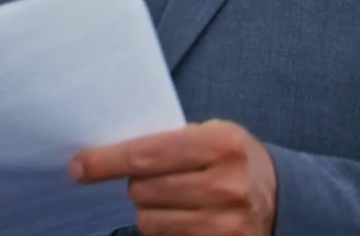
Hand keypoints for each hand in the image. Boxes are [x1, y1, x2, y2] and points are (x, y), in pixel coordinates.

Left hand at [72, 120, 276, 235]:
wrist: (281, 197)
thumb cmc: (235, 159)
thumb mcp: (215, 134)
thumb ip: (172, 140)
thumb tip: (109, 153)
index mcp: (222, 145)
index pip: (147, 156)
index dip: (106, 162)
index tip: (79, 167)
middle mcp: (225, 185)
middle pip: (142, 191)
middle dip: (139, 184)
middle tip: (157, 179)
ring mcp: (224, 223)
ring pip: (148, 221)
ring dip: (151, 210)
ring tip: (177, 199)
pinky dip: (166, 229)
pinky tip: (186, 218)